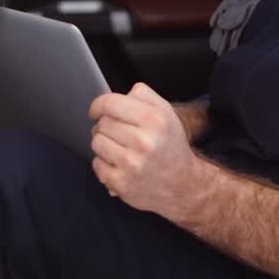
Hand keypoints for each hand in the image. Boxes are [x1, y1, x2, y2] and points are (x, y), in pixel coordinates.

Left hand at [88, 82, 202, 218]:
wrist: (182, 184)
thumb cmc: (170, 146)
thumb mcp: (166, 113)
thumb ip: (143, 95)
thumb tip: (119, 95)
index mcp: (154, 120)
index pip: (110, 103)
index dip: (98, 105)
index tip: (96, 110)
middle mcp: (143, 141)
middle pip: (102, 123)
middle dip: (106, 126)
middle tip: (120, 134)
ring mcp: (131, 164)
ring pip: (96, 142)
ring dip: (104, 144)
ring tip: (120, 149)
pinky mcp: (120, 182)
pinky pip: (96, 164)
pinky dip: (104, 163)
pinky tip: (119, 165)